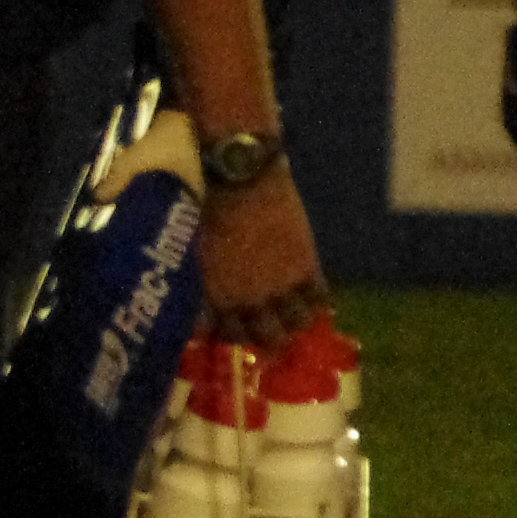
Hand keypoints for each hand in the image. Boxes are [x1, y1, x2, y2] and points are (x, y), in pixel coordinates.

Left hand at [196, 168, 330, 345]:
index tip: (235, 327)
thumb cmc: (207, 207)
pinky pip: (319, 299)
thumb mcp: (198, 253)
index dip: (232, 334)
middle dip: (267, 337)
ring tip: (294, 314)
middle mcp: (249, 301)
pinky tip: (310, 294)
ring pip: (297, 324)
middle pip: (266, 338)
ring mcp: (281, 286)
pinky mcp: (306, 267)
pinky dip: (316, 301)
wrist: (240, 178)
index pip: (226, 335)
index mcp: (218, 296)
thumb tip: (206, 298)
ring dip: (295, 322)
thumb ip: (205, 280)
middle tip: (269, 327)